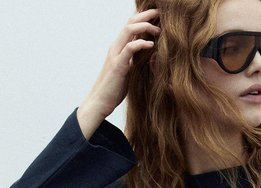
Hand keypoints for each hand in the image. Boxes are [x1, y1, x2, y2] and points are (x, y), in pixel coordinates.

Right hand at [79, 6, 160, 130]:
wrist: (100, 102)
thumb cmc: (114, 89)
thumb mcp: (129, 71)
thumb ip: (137, 60)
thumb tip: (153, 56)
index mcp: (118, 47)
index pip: (130, 25)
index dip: (143, 17)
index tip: (157, 17)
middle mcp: (116, 47)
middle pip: (130, 22)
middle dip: (146, 15)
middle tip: (160, 13)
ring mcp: (116, 55)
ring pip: (129, 30)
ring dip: (145, 26)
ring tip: (158, 30)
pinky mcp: (118, 66)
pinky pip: (129, 48)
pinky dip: (141, 43)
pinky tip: (151, 45)